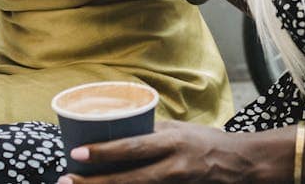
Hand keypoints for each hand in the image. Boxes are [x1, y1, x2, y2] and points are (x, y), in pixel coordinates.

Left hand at [57, 121, 262, 183]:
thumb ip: (150, 132)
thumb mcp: (178, 129)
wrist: (239, 165)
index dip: (103, 152)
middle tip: (66, 180)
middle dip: (93, 183)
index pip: (132, 147)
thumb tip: (117, 128)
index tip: (76, 153)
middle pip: (127, 179)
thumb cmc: (205, 142)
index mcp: (171, 142)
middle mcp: (172, 167)